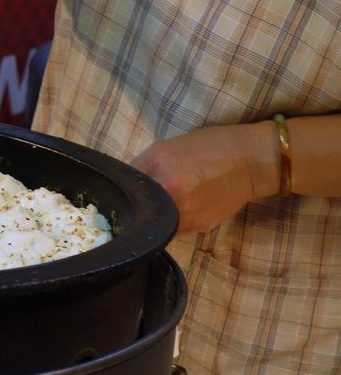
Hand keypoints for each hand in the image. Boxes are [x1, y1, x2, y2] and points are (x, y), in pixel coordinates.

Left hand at [131, 122, 279, 233]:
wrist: (251, 161)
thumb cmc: (207, 146)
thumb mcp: (164, 147)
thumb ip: (140, 167)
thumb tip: (123, 184)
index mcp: (160, 174)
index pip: (127, 190)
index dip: (122, 190)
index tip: (122, 188)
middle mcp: (172, 200)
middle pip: (140, 210)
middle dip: (138, 204)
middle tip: (140, 196)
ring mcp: (187, 218)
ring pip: (157, 223)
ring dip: (155, 214)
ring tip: (162, 200)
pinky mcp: (200, 228)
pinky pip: (175, 227)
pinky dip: (172, 218)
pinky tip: (180, 205)